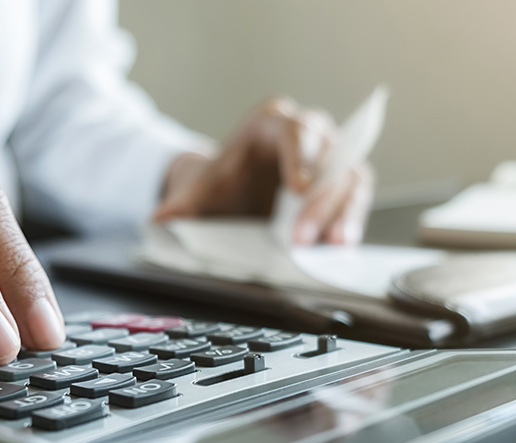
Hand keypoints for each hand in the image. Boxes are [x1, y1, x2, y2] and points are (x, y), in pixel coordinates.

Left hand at [154, 97, 374, 244]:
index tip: (298, 189)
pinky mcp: (342, 183)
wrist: (233, 194)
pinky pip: (356, 197)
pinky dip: (351, 220)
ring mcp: (330, 157)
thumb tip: (159, 220)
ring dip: (343, 211)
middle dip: (319, 198)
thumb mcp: (201, 191)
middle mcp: (308, 132)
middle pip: (327, 156)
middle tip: (301, 237)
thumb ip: (182, 204)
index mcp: (271, 123)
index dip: (300, 156)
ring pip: (350, 176)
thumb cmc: (223, 184)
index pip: (293, 130)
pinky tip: (341, 245)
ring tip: (333, 244)